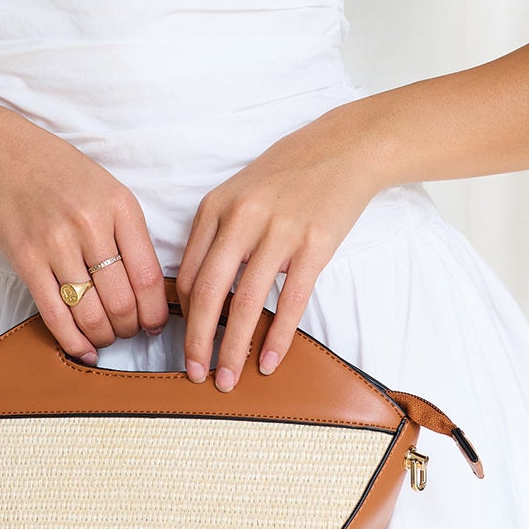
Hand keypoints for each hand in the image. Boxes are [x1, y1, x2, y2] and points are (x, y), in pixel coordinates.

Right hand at [0, 100, 168, 360]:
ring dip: (103, 336)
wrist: (0, 154)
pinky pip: (54, 312)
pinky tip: (82, 349)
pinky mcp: (26, 259)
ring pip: (90, 312)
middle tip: (129, 333)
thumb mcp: (107, 188)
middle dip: (130, 328)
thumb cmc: (58, 172)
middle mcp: (90, 224)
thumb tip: (149, 287)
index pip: (149, 275)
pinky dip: (72, 340)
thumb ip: (128, 232)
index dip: (156, 311)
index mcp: (119, 206)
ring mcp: (56, 243)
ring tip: (105, 338)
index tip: (155, 324)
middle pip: (122, 300)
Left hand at [174, 104, 390, 390]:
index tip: (183, 343)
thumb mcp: (241, 193)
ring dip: (233, 348)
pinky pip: (291, 301)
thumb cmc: (290, 173)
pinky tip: (269, 361)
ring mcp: (279, 231)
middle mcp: (242, 218)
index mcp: (216, 207)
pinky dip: (277, 337)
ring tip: (226, 379)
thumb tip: (200, 291)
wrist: (345, 148)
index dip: (183, 315)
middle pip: (208, 291)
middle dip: (197, 341)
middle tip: (193, 375)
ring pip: (246, 302)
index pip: (188, 272)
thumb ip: (219, 234)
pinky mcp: (315, 244)